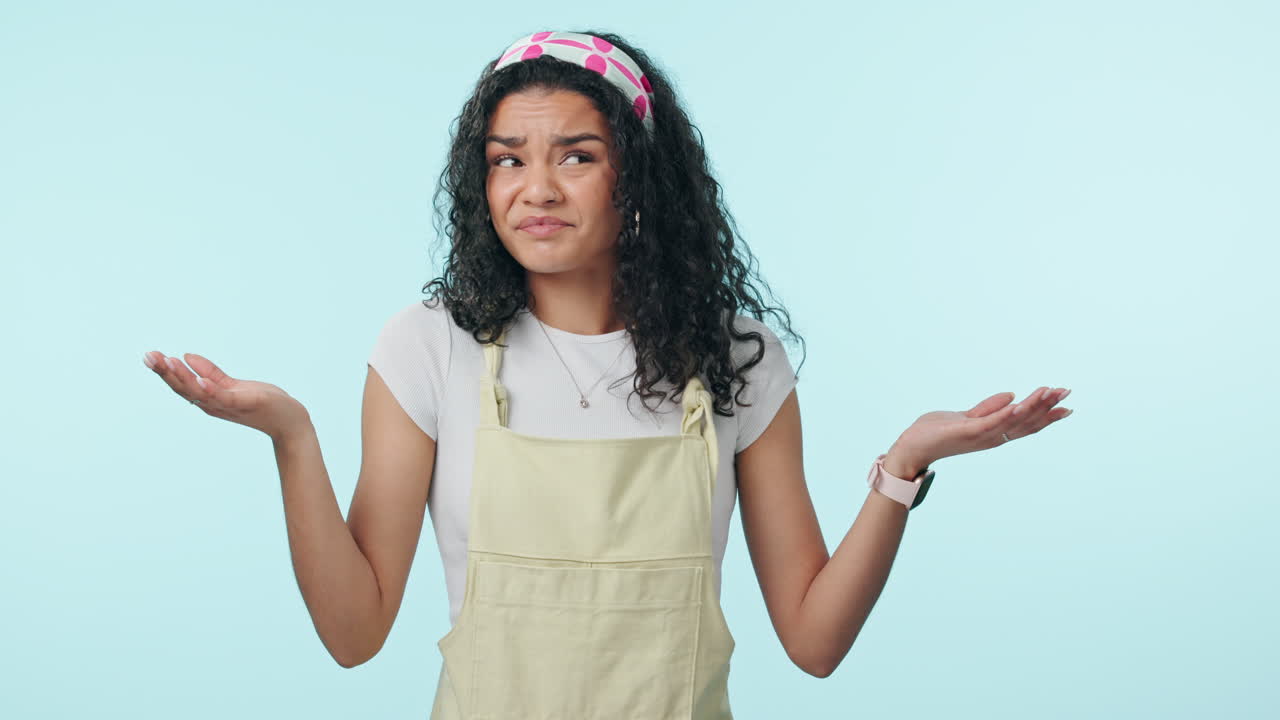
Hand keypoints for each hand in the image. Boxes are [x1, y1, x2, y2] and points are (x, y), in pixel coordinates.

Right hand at [144, 351, 311, 442]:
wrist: (288, 422)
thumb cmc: (261, 403)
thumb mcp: (232, 385)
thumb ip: (211, 373)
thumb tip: (186, 356)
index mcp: (208, 399)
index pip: (181, 385)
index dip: (164, 371)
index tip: (149, 355)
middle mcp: (213, 405)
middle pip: (184, 389)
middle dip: (165, 373)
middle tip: (149, 356)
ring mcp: (228, 406)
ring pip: (199, 392)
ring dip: (183, 377)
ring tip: (168, 361)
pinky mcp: (245, 403)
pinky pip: (224, 397)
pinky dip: (211, 389)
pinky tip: (200, 380)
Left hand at [889, 386, 1071, 467]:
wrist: (913, 447)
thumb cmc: (936, 432)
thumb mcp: (967, 416)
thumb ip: (989, 407)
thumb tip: (1012, 395)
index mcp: (994, 433)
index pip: (1026, 423)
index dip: (1046, 414)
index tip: (1067, 405)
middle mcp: (992, 437)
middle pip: (1027, 422)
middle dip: (1048, 407)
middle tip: (1067, 392)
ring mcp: (982, 436)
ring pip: (1014, 420)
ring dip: (1034, 406)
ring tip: (1050, 391)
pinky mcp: (968, 432)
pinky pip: (992, 422)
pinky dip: (1008, 413)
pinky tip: (1020, 402)